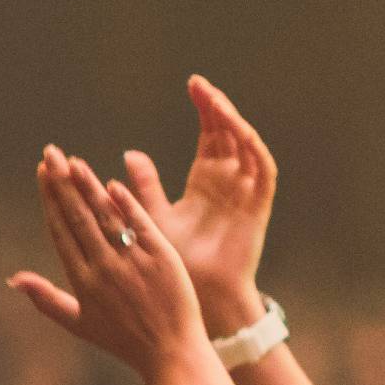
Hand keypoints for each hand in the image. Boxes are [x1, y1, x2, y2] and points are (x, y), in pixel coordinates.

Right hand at [8, 147, 208, 378]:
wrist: (169, 353)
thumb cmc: (123, 341)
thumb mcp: (79, 324)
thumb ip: (46, 300)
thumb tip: (14, 279)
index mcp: (82, 281)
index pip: (61, 230)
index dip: (50, 199)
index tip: (42, 173)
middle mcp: (103, 268)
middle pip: (78, 217)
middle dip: (62, 183)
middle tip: (50, 152)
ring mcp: (131, 262)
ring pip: (105, 216)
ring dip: (88, 186)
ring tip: (74, 161)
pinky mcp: (160, 257)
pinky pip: (138, 225)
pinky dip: (125, 204)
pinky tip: (111, 183)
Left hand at [120, 77, 276, 336]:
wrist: (199, 301)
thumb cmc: (174, 267)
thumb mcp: (153, 219)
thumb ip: (142, 189)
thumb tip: (121, 159)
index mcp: (205, 184)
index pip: (210, 137)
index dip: (204, 110)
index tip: (192, 84)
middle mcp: (229, 184)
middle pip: (228, 135)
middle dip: (216, 108)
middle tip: (200, 83)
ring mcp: (246, 193)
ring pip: (246, 146)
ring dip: (233, 122)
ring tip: (215, 100)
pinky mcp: (258, 206)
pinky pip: (262, 169)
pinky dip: (253, 147)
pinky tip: (238, 128)